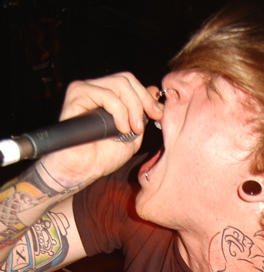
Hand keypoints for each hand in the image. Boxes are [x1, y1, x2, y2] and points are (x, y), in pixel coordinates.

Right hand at [41, 72, 164, 186]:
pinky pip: (107, 95)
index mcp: (107, 96)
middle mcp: (95, 89)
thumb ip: (142, 113)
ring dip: (132, 109)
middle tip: (144, 124)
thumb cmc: (103, 156)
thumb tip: (153, 90)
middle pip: (126, 79)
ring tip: (133, 130)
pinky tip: (121, 129)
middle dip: (142, 101)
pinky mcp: (76, 94)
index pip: (130, 82)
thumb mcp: (133, 134)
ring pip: (119, 84)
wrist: (83, 170)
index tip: (158, 114)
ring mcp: (85, 90)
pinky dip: (119, 112)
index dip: (146, 96)